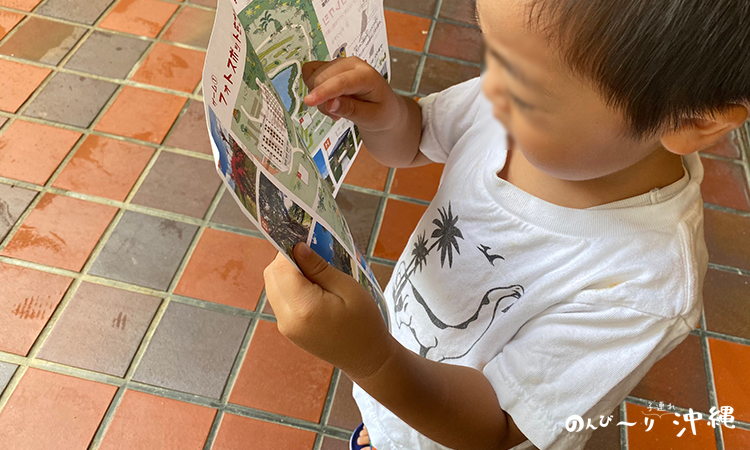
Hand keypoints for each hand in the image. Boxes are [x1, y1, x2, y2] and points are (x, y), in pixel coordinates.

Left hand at [263, 242, 396, 379]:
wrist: (367, 358)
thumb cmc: (365, 323)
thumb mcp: (348, 288)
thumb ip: (319, 268)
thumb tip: (297, 247)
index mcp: (304, 307)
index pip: (281, 267)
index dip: (290, 250)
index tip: (307, 241)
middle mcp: (287, 318)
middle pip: (271, 275)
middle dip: (287, 260)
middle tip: (314, 256)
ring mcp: (285, 326)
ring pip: (272, 286)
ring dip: (287, 273)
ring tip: (315, 273)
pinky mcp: (288, 329)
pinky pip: (279, 299)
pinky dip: (289, 287)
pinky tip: (312, 288)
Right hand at [302, 57, 402, 132]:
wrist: (383, 108)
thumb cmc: (381, 112)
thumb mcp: (371, 117)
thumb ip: (351, 110)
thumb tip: (329, 103)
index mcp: (367, 75)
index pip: (341, 82)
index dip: (323, 92)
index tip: (309, 101)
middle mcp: (352, 64)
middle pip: (322, 78)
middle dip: (322, 101)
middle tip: (337, 116)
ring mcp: (340, 64)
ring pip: (314, 77)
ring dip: (319, 97)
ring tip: (336, 108)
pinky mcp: (330, 67)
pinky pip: (311, 74)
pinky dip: (314, 89)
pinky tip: (328, 99)